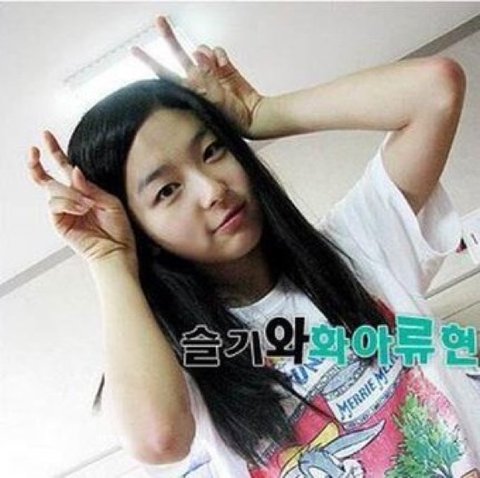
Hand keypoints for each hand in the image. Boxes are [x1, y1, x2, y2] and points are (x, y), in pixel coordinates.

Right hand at [28, 131, 137, 272]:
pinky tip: (82, 209)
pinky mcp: (59, 223)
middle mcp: (70, 200)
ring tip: (87, 206)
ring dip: (70, 195)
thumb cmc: (118, 229)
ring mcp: (63, 212)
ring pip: (53, 191)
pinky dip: (68, 204)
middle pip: (46, 178)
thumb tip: (73, 170)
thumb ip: (91, 187)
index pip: (64, 168)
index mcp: (83, 191)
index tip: (46, 136)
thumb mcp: (110, 202)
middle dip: (38, 163)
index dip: (55, 152)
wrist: (117, 250)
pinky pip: (55, 206)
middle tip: (34, 150)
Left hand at [132, 16, 264, 138]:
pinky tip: (224, 64)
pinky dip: (220, 55)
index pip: (164, 75)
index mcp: (189, 90)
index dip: (150, 62)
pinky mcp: (223, 68)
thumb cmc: (232, 117)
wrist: (252, 116)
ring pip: (199, 50)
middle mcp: (196, 80)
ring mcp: (210, 73)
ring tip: (215, 65)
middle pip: (178, 54)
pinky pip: (216, 52)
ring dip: (205, 53)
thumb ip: (205, 77)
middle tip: (160, 21)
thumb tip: (197, 55)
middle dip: (169, 37)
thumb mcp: (214, 100)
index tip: (135, 50)